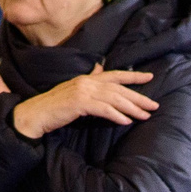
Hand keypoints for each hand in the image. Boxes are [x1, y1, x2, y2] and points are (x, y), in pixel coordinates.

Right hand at [10, 65, 155, 137]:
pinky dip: (116, 115)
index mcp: (87, 78)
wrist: (36, 114)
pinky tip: (126, 121)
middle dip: (138, 97)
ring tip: (145, 116)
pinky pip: (103, 109)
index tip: (150, 77)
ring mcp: (82, 91)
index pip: (115, 75)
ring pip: (113, 98)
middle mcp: (86, 82)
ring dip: (132, 108)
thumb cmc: (55, 106)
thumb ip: (89, 83)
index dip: (133, 76)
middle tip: (154, 105)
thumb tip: (101, 70)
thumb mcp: (74, 91)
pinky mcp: (78, 103)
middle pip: (118, 88)